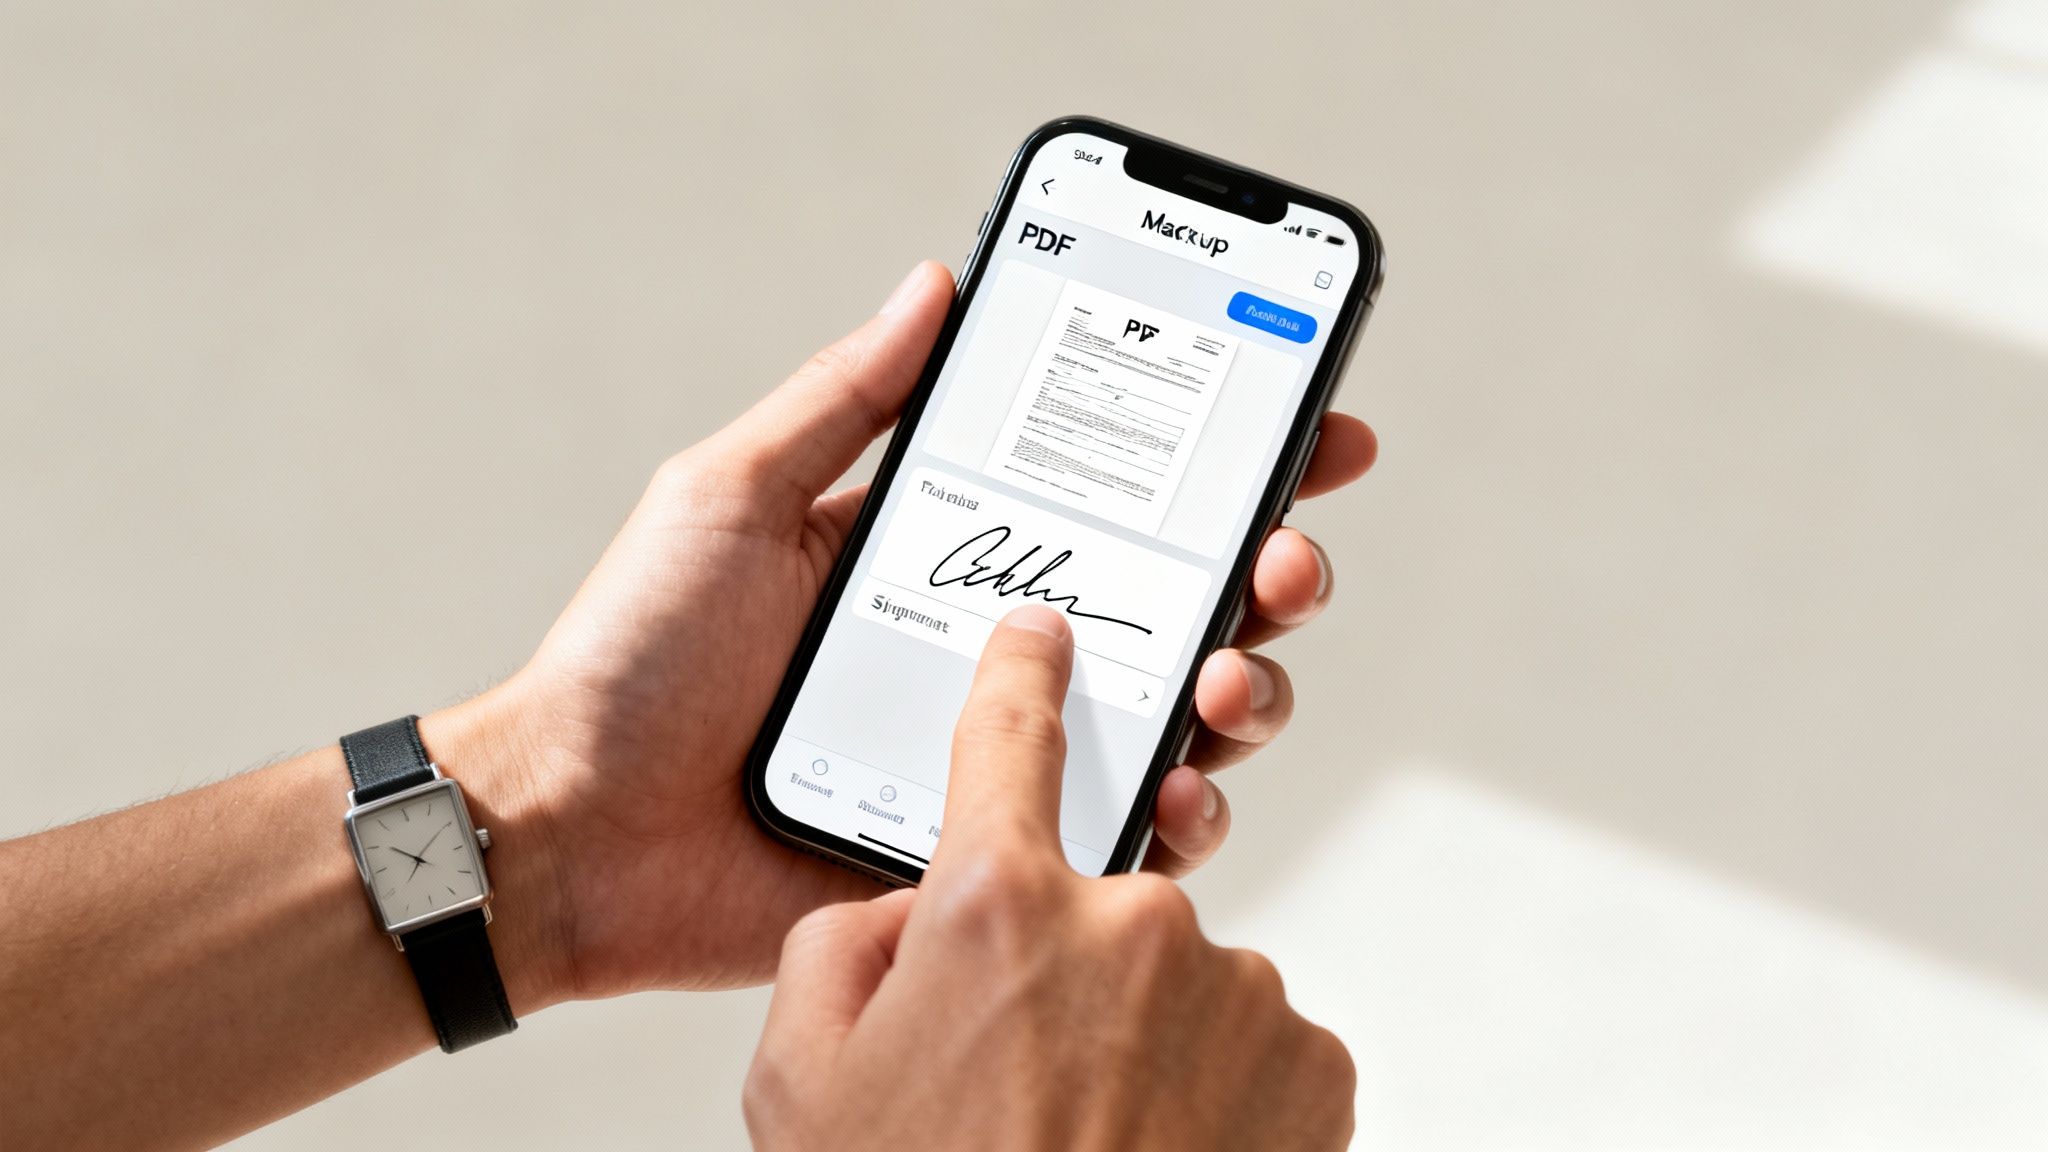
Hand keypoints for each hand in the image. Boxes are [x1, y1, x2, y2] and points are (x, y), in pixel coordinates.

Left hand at [435, 261, 1378, 999]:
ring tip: (1232, 679)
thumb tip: (938, 281)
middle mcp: (995, 656)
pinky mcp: (988, 859)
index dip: (1225, 468)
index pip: (1113, 501)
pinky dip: (1178, 817)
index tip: (1313, 434)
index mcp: (948, 560)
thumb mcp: (732, 493)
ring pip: (1178, 721)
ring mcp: (1001, 761)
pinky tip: (1181, 788)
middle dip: (1267, 577)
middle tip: (1282, 561)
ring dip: (1246, 691)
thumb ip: (844, 398)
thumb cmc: (635, 657)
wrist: (570, 829)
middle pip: (1179, 609)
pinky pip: (1118, 841)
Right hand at [745, 608, 1355, 1150]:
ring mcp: (1236, 989)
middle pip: (1091, 900)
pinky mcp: (1313, 1060)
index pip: (1005, 739)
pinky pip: (1249, 1041)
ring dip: (1141, 1040)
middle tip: (1021, 1087)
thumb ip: (838, 952)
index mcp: (996, 909)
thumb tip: (907, 913)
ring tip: (1093, 1142)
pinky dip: (1214, 1088)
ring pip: (1176, 980)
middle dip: (1058, 971)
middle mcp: (1130, 923)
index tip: (1042, 637)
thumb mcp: (800, 1087)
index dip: (1017, 678)